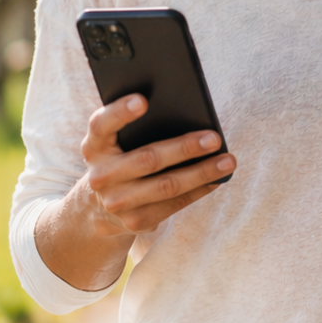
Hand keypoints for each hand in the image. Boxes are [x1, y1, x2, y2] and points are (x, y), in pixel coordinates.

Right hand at [81, 94, 235, 235]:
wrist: (98, 208)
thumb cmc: (118, 160)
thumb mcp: (112, 143)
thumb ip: (133, 128)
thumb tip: (185, 113)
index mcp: (94, 146)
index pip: (102, 125)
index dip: (120, 112)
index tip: (143, 100)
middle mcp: (101, 175)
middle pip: (147, 159)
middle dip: (184, 148)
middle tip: (213, 138)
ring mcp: (117, 202)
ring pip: (167, 186)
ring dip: (201, 173)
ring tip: (227, 161)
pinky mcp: (135, 221)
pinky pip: (174, 204)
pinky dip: (199, 190)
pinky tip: (217, 179)